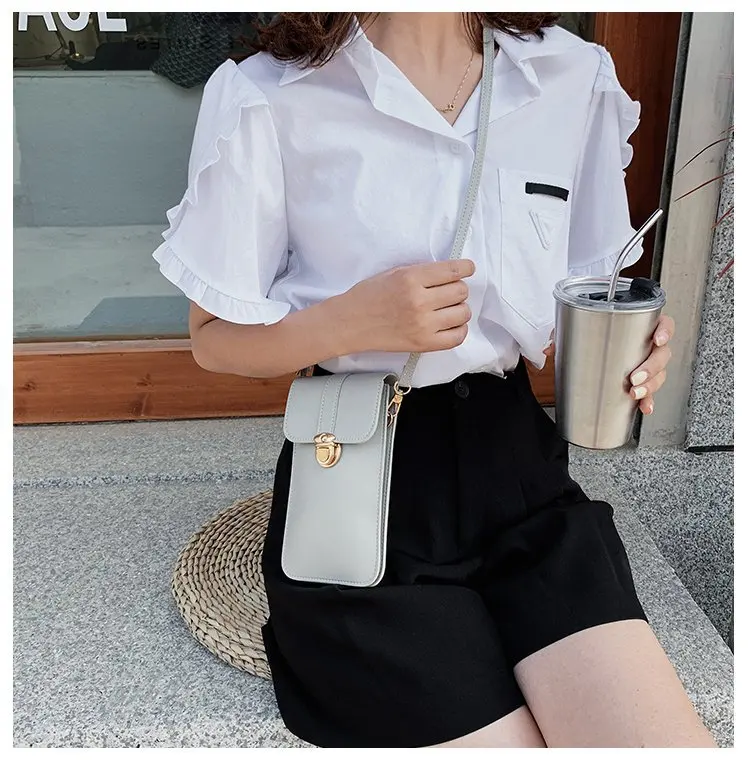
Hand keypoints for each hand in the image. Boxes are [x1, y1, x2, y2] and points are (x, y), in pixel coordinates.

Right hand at [338, 259, 474, 353]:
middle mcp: (419, 301)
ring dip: (459, 309)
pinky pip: (457, 337)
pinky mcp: (423, 344)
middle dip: (457, 289)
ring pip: (463, 313)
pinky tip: (449, 324)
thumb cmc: (369, 296)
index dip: (466, 268)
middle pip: (461, 291)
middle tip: (446, 292)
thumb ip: (423, 272)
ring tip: (447, 309)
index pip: (453, 270)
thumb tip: (452, 273)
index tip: (467, 269)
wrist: (350, 323)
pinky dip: (459, 329)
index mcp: (411, 278)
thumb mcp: (394, 273)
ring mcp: (423, 324)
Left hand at [542, 315, 674, 415]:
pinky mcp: (641, 382)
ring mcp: (646, 364)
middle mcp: (646, 345)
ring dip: (650, 386)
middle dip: (651, 368)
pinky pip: (650, 392)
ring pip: (659, 375)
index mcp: (638, 325)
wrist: (587, 348)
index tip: (657, 340)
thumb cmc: (590, 334)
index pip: (662, 323)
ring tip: (634, 393)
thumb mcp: (574, 330)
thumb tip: (549, 348)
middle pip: (662, 355)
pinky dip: (648, 401)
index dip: (665, 331)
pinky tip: (644, 407)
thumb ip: (561, 335)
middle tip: (634, 377)